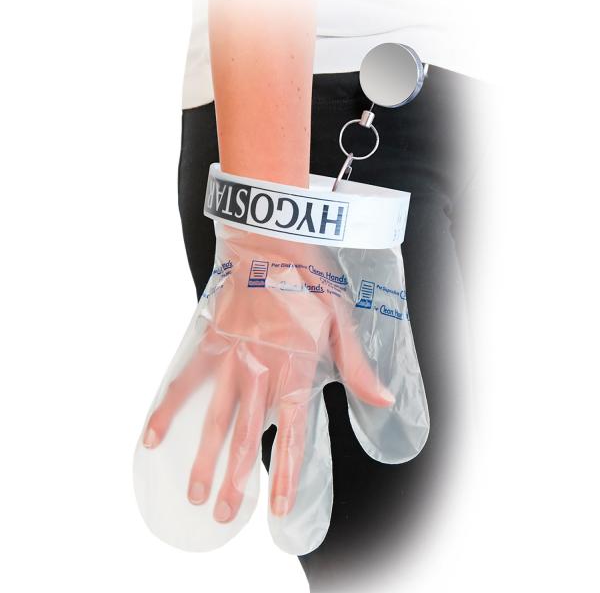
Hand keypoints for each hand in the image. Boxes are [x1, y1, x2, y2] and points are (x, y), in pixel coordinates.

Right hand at [142, 226, 394, 523]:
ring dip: (203, 457)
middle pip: (246, 435)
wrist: (270, 244)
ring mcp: (231, 360)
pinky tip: (153, 435)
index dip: (283, 472)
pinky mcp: (210, 344)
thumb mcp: (341, 321)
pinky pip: (186, 380)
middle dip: (235, 479)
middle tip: (223, 514)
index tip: (275, 507)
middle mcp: (260, 373)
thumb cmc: (308, 281)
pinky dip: (168, 407)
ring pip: (215, 418)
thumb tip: (381, 401)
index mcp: (295, 369)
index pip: (291, 432)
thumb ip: (356, 366)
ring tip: (193, 491)